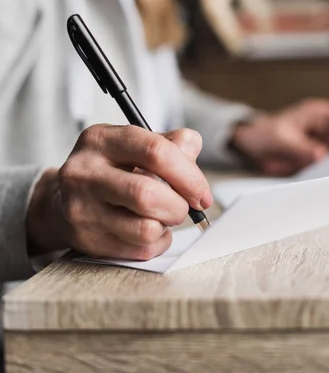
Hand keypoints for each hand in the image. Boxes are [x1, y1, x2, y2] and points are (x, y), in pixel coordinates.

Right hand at [26, 124, 211, 260]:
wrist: (63, 199)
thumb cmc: (110, 168)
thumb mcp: (133, 144)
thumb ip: (170, 143)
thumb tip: (192, 151)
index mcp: (100, 140)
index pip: (156, 152)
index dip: (189, 175)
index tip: (202, 192)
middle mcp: (85, 172)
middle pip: (148, 195)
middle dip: (179, 206)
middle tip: (184, 206)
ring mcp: (81, 209)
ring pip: (146, 229)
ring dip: (167, 226)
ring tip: (162, 215)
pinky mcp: (86, 240)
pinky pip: (140, 250)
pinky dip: (156, 242)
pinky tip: (148, 228)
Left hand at [230, 99, 328, 176]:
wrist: (249, 145)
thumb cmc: (262, 134)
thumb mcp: (279, 140)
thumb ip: (300, 148)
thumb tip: (322, 156)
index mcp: (317, 113)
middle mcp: (325, 126)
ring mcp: (323, 141)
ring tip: (328, 178)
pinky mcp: (318, 157)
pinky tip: (321, 181)